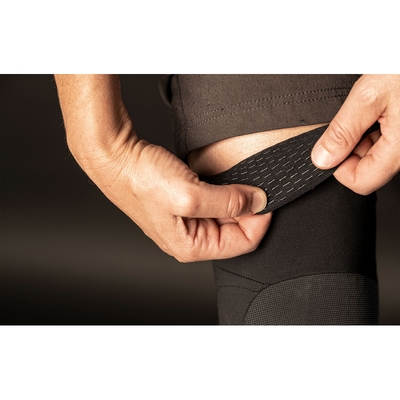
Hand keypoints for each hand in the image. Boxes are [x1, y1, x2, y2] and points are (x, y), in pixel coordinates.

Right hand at [84, 137, 271, 261]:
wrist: (117, 158)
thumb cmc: (141, 180)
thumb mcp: (190, 193)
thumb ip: (227, 201)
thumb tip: (257, 202)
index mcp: (192, 246)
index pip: (244, 242)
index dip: (260, 219)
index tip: (266, 196)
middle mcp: (191, 238)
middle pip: (237, 230)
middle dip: (248, 208)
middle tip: (251, 184)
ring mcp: (188, 221)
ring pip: (228, 215)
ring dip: (237, 199)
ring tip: (236, 181)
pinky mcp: (186, 205)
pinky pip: (216, 203)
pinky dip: (225, 192)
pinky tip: (222, 180)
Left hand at [311, 74, 399, 194]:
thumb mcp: (369, 95)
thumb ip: (343, 131)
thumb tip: (322, 158)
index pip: (361, 182)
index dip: (339, 168)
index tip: (331, 148)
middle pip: (369, 168)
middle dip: (352, 147)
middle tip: (353, 118)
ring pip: (377, 154)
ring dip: (364, 135)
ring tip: (370, 107)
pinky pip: (388, 140)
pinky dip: (376, 128)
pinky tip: (378, 107)